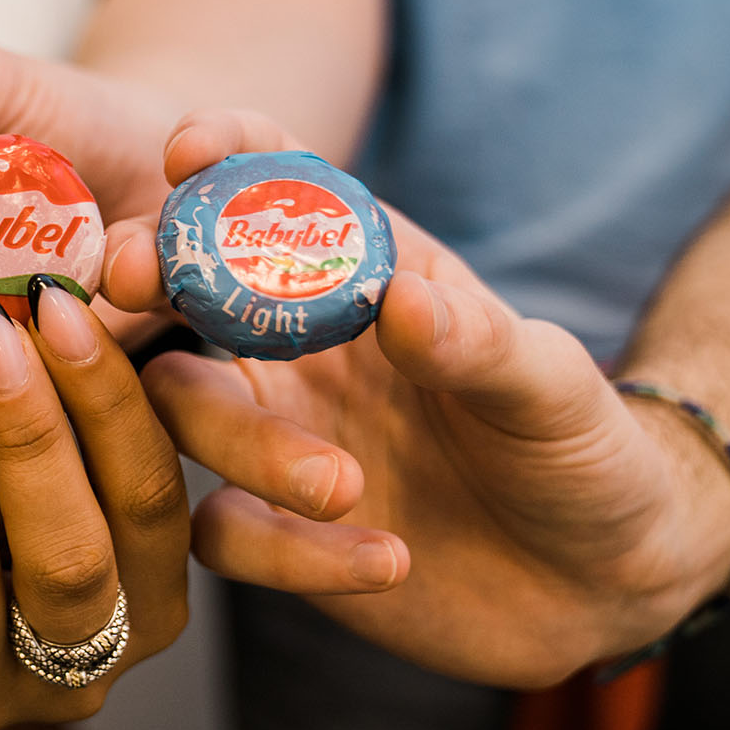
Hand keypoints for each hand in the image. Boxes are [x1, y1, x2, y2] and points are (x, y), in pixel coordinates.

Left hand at [0, 284, 190, 729]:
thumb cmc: (6, 502)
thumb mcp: (68, 459)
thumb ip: (79, 396)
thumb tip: (62, 286)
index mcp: (152, 608)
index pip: (147, 503)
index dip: (106, 400)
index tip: (58, 304)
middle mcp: (78, 673)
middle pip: (65, 556)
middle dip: (24, 429)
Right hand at [101, 112, 729, 688]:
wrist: (601, 582)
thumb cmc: (583, 450)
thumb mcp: (552, 387)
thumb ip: (479, 344)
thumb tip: (403, 300)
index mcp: (355, 272)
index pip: (269, 187)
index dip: (222, 155)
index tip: (187, 147)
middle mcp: (291, 343)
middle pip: (178, 292)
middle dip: (145, 278)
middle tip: (128, 280)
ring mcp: (269, 433)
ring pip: (183, 413)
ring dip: (248, 445)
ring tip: (346, 485)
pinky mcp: (267, 531)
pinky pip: (223, 533)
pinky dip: (287, 550)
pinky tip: (388, 562)